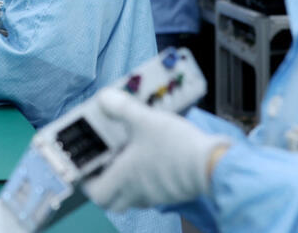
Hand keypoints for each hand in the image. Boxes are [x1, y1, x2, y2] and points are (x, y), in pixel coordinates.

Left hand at [84, 89, 229, 211]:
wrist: (212, 166)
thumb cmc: (176, 148)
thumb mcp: (145, 120)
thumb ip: (122, 108)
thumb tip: (103, 98)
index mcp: (123, 177)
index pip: (94, 192)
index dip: (85, 180)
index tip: (85, 165)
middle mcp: (136, 191)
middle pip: (110, 198)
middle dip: (103, 182)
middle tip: (104, 162)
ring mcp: (154, 194)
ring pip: (130, 194)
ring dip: (124, 179)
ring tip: (127, 155)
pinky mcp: (170, 191)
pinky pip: (149, 189)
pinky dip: (144, 178)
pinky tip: (151, 157)